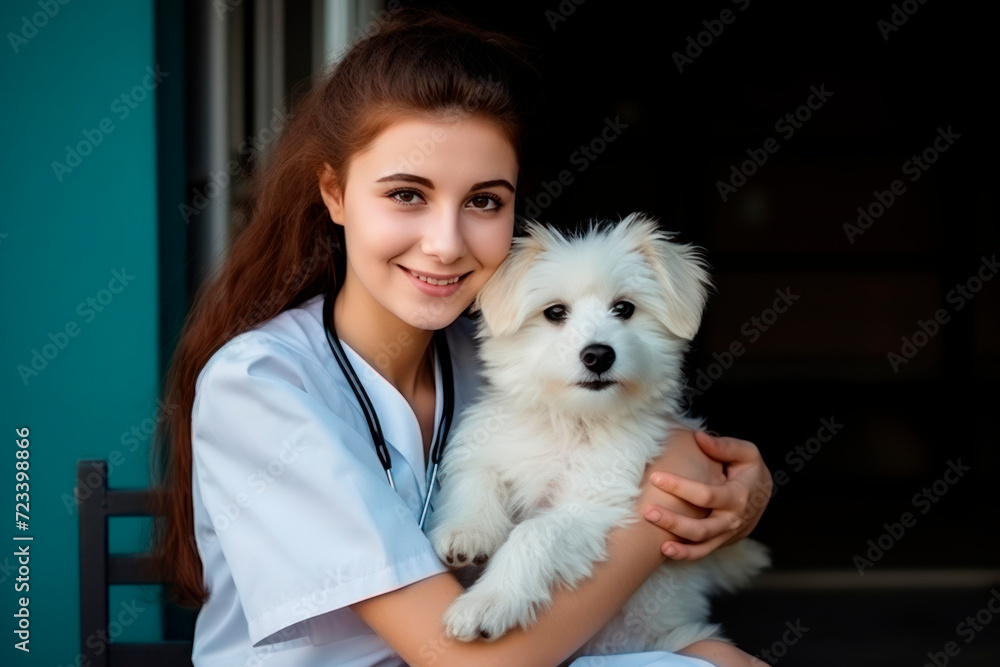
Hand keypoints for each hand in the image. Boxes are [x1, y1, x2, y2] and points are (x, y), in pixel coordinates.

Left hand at [644, 430, 771, 559]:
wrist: (765, 495)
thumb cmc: (751, 470)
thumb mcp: (747, 453)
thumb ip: (725, 446)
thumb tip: (699, 436)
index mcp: (738, 496)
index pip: (706, 495)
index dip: (680, 487)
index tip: (656, 477)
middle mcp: (733, 520)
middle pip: (702, 528)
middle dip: (674, 522)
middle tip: (647, 512)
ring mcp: (728, 534)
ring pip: (702, 545)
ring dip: (679, 546)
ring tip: (655, 542)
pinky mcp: (723, 541)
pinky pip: (704, 552)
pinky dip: (686, 555)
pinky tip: (667, 552)